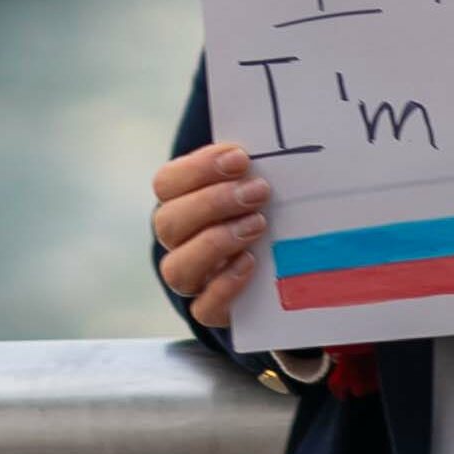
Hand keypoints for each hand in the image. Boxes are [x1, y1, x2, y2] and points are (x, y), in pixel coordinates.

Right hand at [152, 141, 270, 329]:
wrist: (286, 269)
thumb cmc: (266, 210)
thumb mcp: (256, 184)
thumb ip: (251, 168)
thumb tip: (273, 142)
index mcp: (180, 203)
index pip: (167, 183)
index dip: (199, 169)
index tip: (240, 158)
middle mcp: (178, 242)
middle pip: (168, 223)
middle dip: (212, 203)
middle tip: (257, 191)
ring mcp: (193, 279)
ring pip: (177, 268)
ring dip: (216, 242)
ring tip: (258, 225)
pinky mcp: (212, 310)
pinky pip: (203, 307)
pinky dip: (224, 285)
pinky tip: (250, 263)